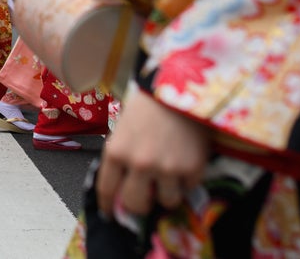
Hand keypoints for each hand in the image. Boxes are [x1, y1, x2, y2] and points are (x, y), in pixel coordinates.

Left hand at [96, 90, 210, 218]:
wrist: (179, 87)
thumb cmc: (147, 107)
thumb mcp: (122, 131)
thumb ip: (120, 159)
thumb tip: (120, 190)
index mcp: (116, 152)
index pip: (107, 190)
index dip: (109, 206)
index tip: (111, 213)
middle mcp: (139, 164)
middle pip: (136, 205)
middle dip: (139, 204)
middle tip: (145, 196)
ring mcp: (167, 168)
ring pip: (166, 202)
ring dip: (166, 193)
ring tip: (169, 176)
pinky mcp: (192, 168)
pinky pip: (188, 188)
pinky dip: (186, 181)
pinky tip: (184, 162)